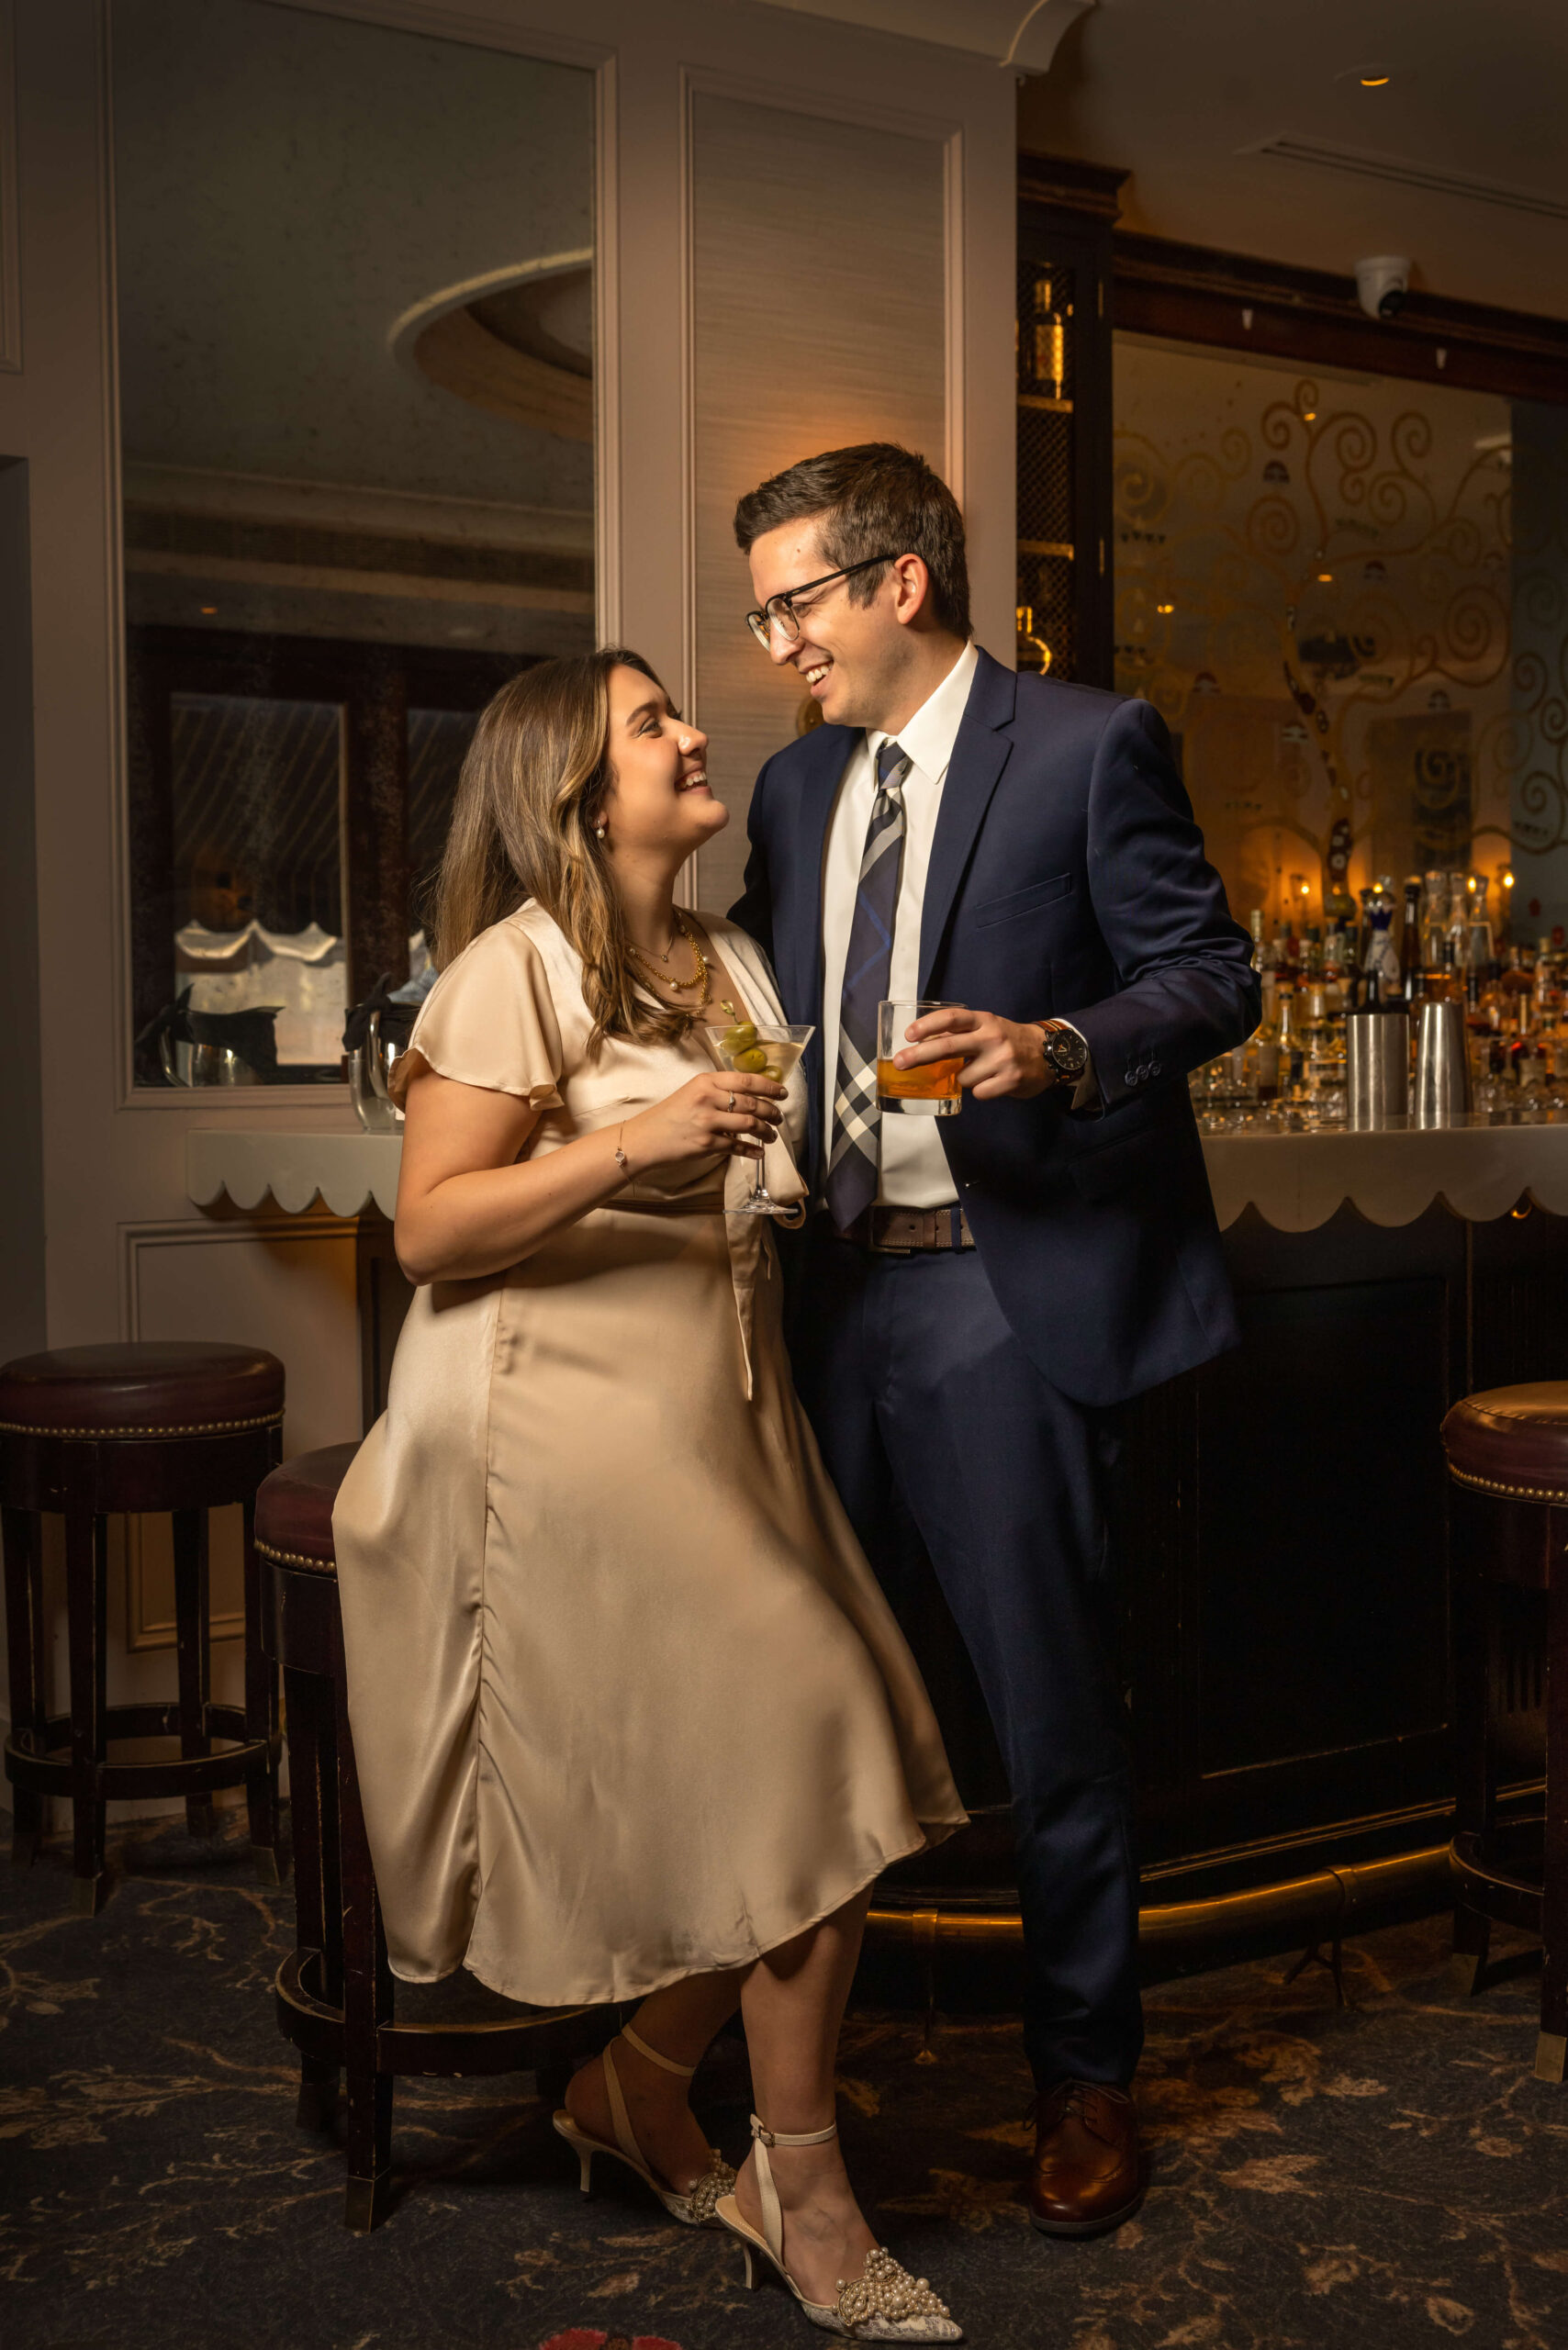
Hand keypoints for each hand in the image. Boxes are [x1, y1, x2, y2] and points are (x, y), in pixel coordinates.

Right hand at [624, 1070, 786, 1170]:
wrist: (644, 1138)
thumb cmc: (669, 1115)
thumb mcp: (692, 1092)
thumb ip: (718, 1091)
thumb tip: (750, 1097)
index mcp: (706, 1081)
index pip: (746, 1080)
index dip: (769, 1086)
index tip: (782, 1093)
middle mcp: (707, 1098)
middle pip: (752, 1103)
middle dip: (771, 1112)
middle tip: (778, 1118)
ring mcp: (707, 1121)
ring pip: (749, 1124)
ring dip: (765, 1132)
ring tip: (771, 1136)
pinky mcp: (705, 1144)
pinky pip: (736, 1146)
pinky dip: (751, 1150)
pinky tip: (759, 1153)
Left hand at [893, 1006, 1054, 1100]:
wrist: (1049, 1053)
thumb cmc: (1008, 1040)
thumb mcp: (987, 1028)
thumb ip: (961, 1034)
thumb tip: (923, 1046)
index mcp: (983, 1020)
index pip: (951, 1018)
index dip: (927, 1025)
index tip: (909, 1035)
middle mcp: (992, 1036)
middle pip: (948, 1046)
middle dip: (919, 1055)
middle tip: (900, 1063)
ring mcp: (1001, 1059)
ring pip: (962, 1077)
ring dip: (964, 1078)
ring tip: (983, 1071)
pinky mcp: (1010, 1080)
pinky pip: (978, 1092)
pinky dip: (981, 1090)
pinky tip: (994, 1082)